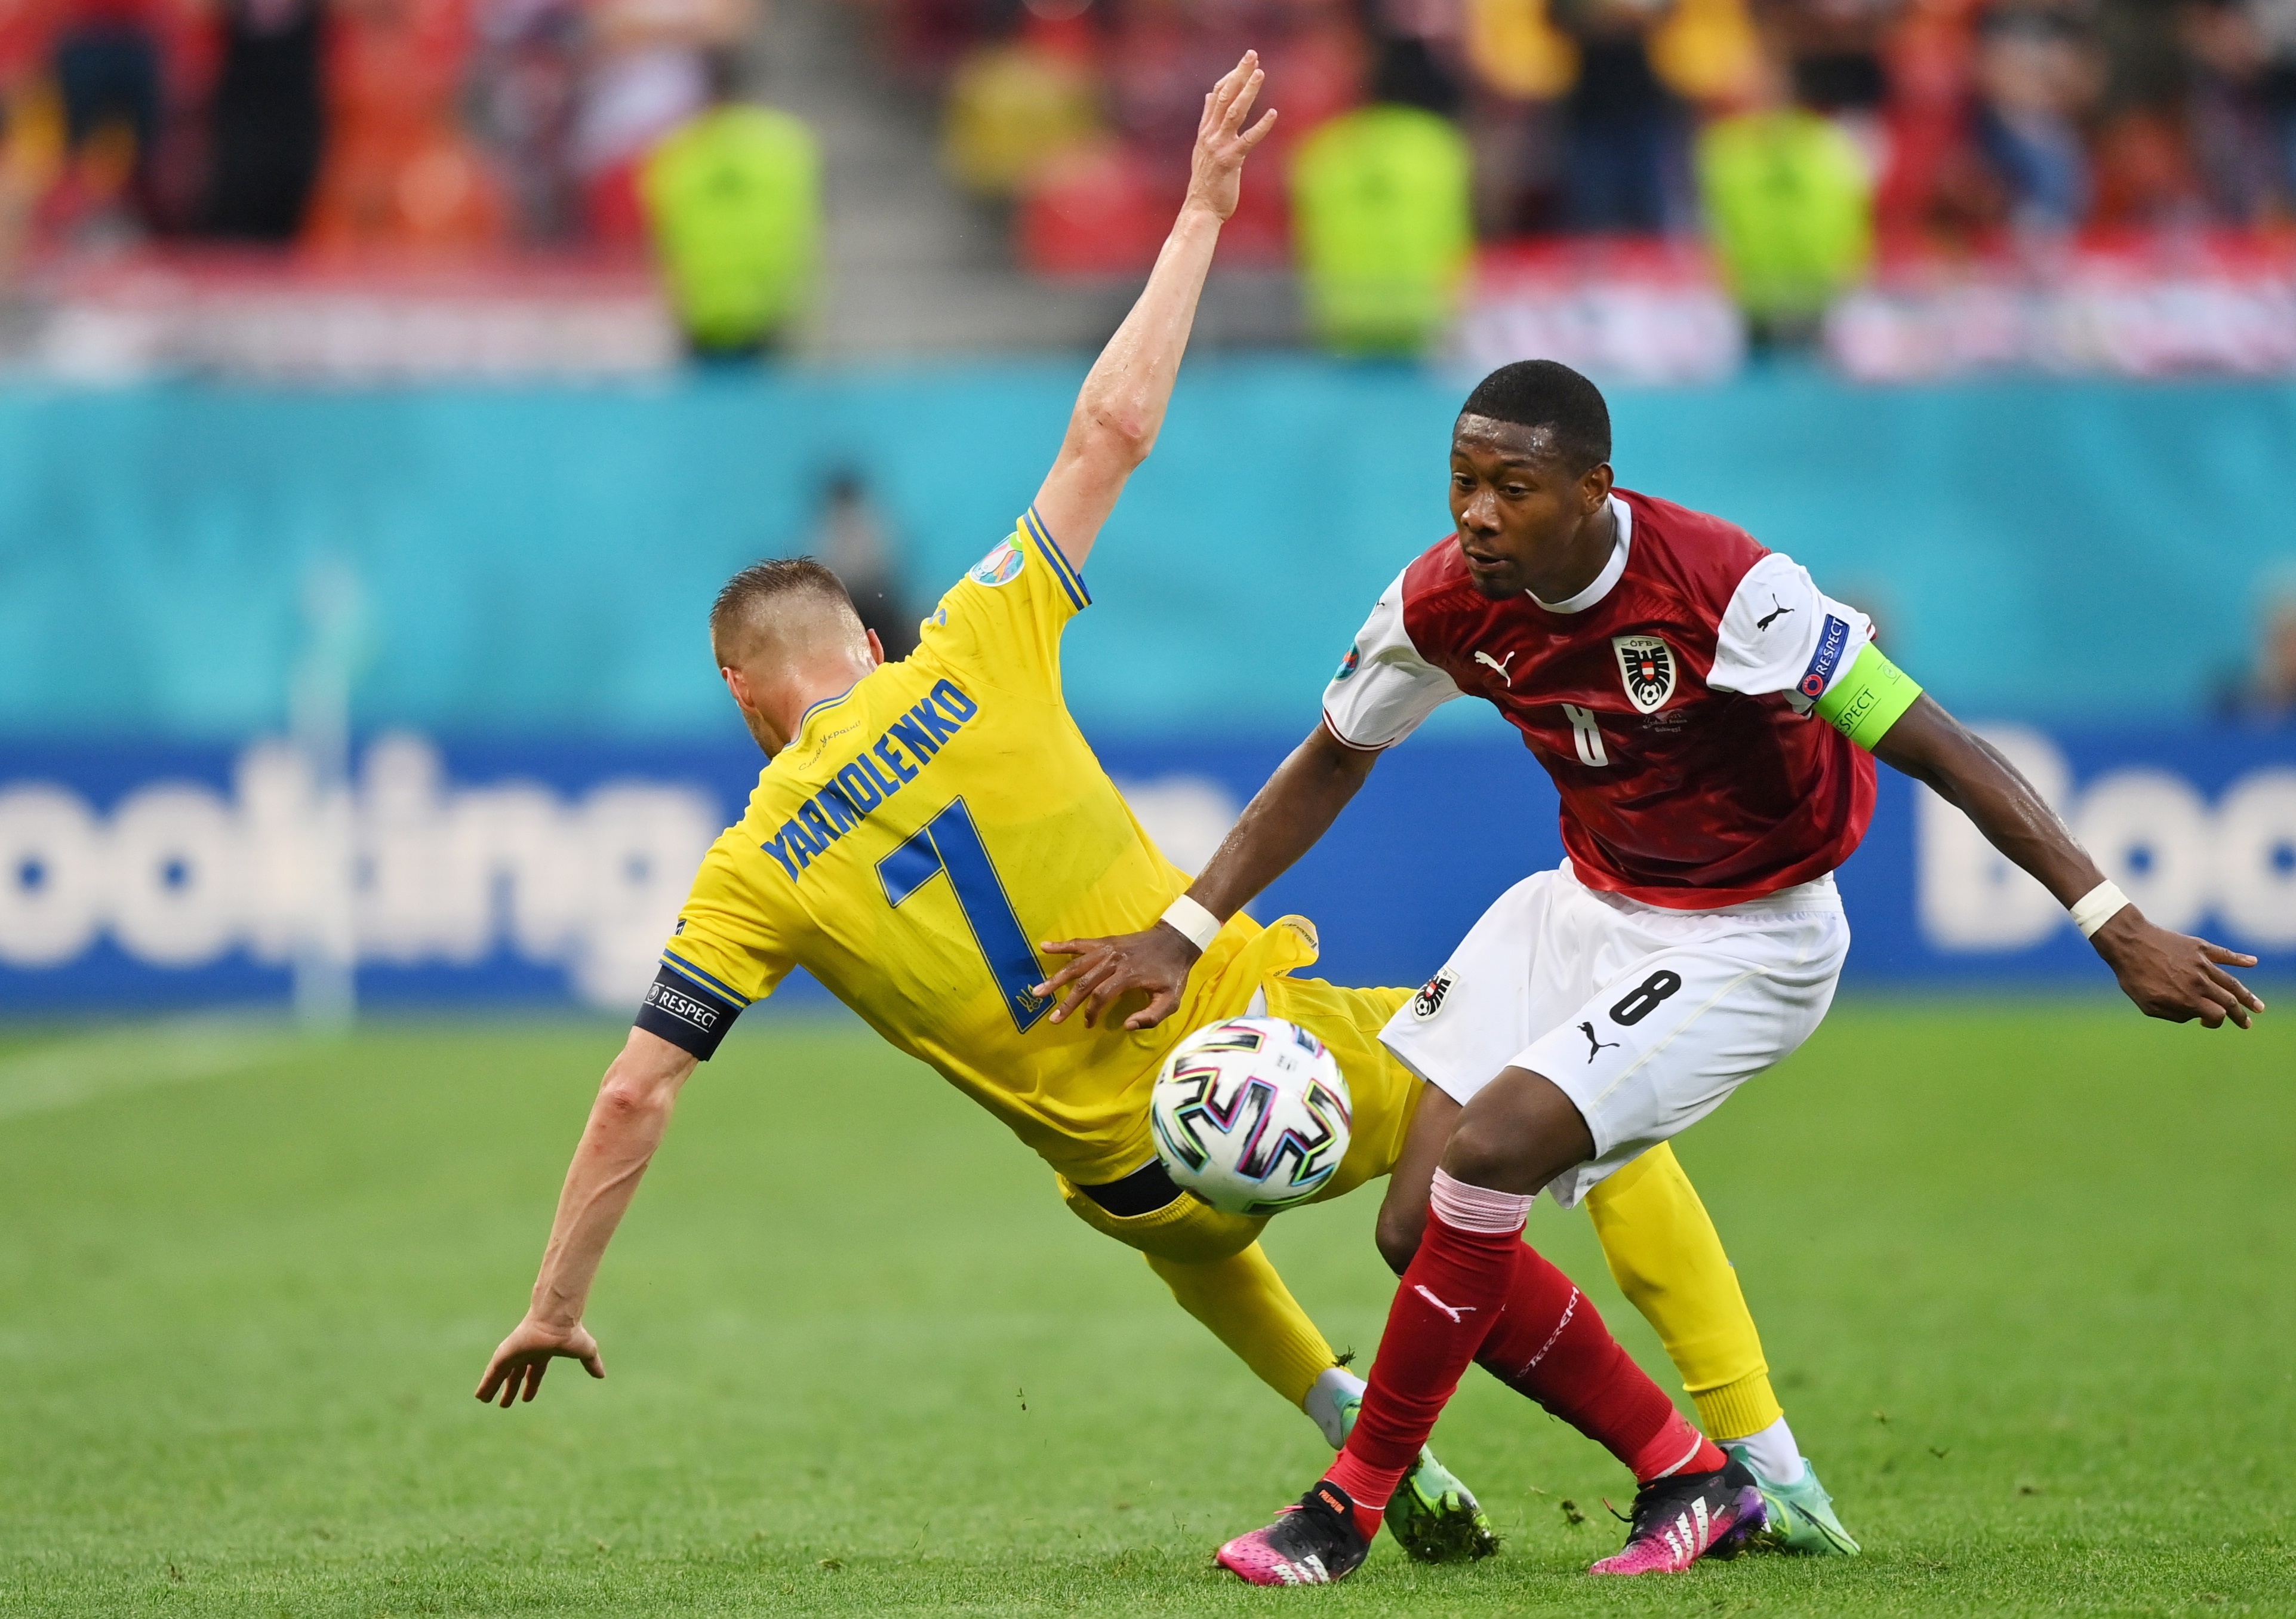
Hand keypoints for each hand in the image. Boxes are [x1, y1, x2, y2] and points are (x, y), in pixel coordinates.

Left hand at [475, 1315, 604, 1407]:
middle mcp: (526, 1353)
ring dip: (493, 1388)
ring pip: (500, 1375)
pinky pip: (491, 1374)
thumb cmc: (571, 1333)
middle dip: (510, 1389)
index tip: (526, 1397)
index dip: (530, 1385)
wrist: (556, 1321)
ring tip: (484, 1400)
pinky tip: (480, 1397)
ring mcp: (514, 1354)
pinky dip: (485, 1385)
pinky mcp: (504, 1355)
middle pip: (515, 1375)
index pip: (534, 1373)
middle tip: (505, 1404)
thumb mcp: (585, 1351)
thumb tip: (601, 1375)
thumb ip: (591, 1363)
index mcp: (543, 1353)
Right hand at [1034, 922, 1202, 1029]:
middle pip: (1084, 982)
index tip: (1088, 1024)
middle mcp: (1114, 961)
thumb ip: (1152, 1017)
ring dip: (1056, 977)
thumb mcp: (1172, 999)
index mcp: (1128, 975)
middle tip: (1052, 1018)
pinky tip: (1044, 946)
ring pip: (1076, 964)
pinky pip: (1080, 943)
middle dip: (1067, 1002)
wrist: (1176, 940)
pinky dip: (1062, 945)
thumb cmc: (1172, 973)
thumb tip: (1126, 1026)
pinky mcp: (1105, 942)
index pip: (1101, 996)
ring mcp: (1107, 949)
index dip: (1092, 1012)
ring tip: (1037, 990)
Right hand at [1183, 51, 1277, 222]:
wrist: (1201, 209)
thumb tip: (1209, 97)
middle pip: (1225, 96)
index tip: (1245, 61)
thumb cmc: (1207, 181)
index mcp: (1206, 131)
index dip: (1231, 76)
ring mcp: (1218, 147)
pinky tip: (1273, 114)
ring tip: (1260, 74)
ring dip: (1248, 91)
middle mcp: (1210, 135)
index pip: (1217, 95)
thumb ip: (1208, 121)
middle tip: (1252, 55)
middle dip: (1239, 74)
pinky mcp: (1230, 161)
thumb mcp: (1204, 147)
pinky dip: (1261, 126)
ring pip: (1234, 112)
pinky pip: (1248, 140)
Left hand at [2092, 908, 2264, 1028]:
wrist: (2128, 943)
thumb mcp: (2148, 1005)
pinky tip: (2253, 962)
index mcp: (2188, 998)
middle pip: (2229, 1001)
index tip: (2205, 1021)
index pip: (2216, 1015)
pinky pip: (2224, 954)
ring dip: (2247, 995)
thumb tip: (2194, 1015)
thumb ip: (2174, 1014)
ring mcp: (2202, 964)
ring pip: (2231, 982)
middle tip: (2248, 1023)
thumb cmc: (2134, 977)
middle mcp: (2200, 982)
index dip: (2215, 1022)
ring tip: (2258, 1006)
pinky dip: (2240, 959)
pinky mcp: (2199, 947)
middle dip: (2241, 1014)